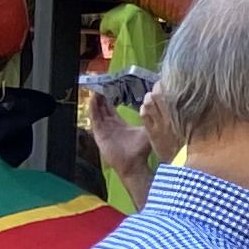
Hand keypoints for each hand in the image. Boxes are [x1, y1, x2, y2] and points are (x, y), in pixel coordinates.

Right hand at [84, 85, 160, 200]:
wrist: (134, 164)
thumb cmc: (141, 150)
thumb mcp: (146, 130)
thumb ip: (149, 119)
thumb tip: (156, 108)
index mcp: (119, 124)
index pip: (111, 108)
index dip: (108, 99)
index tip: (106, 87)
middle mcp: (110, 126)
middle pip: (102, 108)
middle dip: (99, 97)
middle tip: (97, 83)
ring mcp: (103, 130)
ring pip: (97, 112)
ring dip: (95, 101)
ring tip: (94, 88)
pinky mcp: (99, 135)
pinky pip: (95, 119)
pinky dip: (93, 109)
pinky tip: (92, 99)